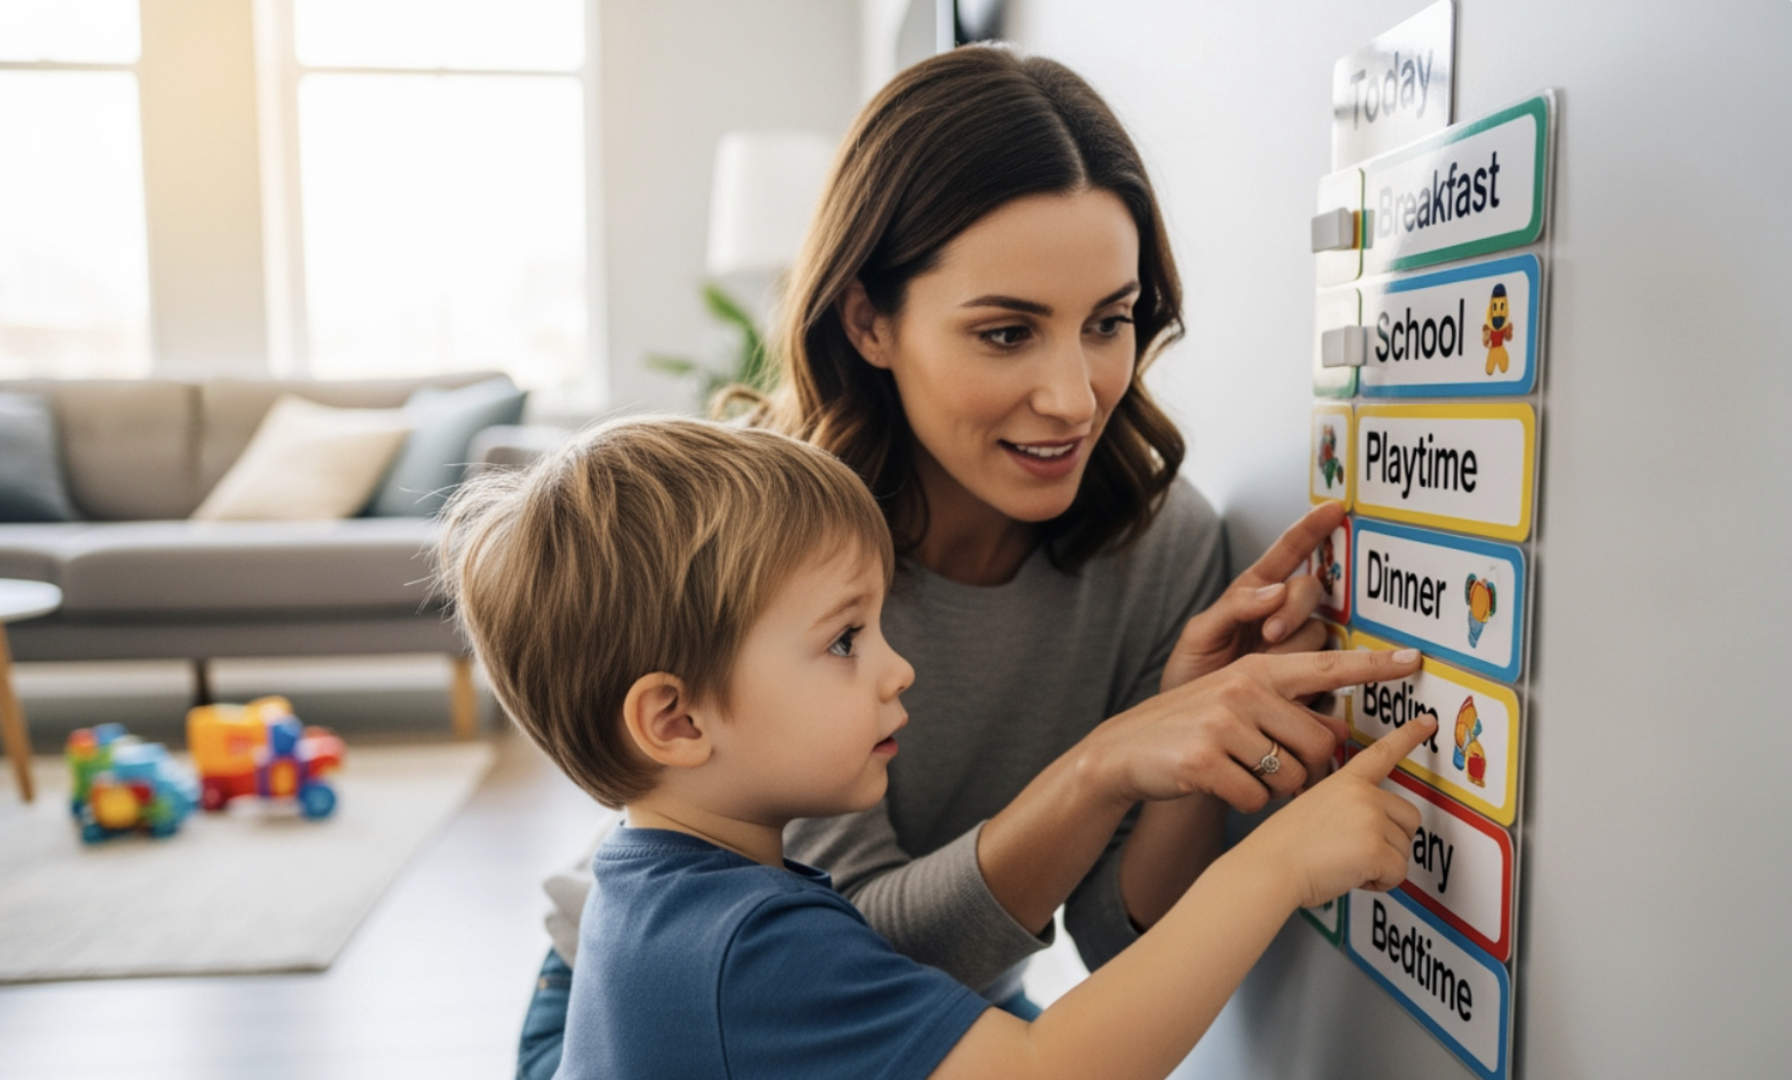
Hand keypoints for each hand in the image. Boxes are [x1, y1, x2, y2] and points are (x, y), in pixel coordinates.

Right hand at [1088, 647, 1422, 813]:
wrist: (1124, 752)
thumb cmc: (1189, 729)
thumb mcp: (1236, 704)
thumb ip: (1284, 709)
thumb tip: (1337, 732)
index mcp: (1257, 671)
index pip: (1327, 665)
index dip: (1372, 666)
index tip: (1414, 660)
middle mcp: (1243, 689)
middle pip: (1319, 744)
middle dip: (1305, 768)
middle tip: (1271, 767)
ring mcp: (1223, 724)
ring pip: (1291, 776)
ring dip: (1275, 789)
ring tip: (1240, 773)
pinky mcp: (1205, 760)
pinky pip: (1257, 798)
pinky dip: (1247, 803)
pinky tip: (1222, 788)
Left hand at [1161, 502, 1346, 692]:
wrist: (1194, 730)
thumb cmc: (1191, 675)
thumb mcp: (1199, 635)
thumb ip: (1232, 608)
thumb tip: (1273, 591)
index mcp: (1254, 593)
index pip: (1288, 553)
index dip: (1311, 530)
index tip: (1334, 508)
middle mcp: (1282, 614)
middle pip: (1311, 591)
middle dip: (1294, 608)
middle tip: (1270, 634)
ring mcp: (1298, 646)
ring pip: (1318, 631)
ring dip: (1294, 646)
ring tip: (1263, 667)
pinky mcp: (1310, 679)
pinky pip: (1327, 668)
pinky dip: (1310, 675)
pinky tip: (1290, 688)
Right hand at [1239, 708, 1434, 909]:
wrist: (1268, 869)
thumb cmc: (1281, 848)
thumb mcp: (1311, 809)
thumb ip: (1345, 808)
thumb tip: (1369, 829)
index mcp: (1344, 782)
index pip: (1381, 753)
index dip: (1408, 735)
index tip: (1427, 722)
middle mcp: (1362, 794)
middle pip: (1409, 818)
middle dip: (1391, 841)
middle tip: (1356, 851)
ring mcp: (1370, 818)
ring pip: (1404, 850)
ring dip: (1381, 864)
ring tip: (1344, 863)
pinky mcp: (1375, 848)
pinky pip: (1398, 874)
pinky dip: (1379, 883)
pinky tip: (1350, 876)